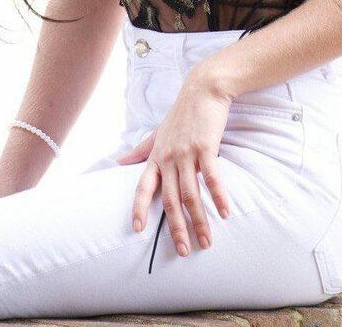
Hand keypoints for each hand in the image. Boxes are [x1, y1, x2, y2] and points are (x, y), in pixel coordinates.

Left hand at [116, 70, 232, 255]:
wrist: (202, 89)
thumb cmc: (181, 114)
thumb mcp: (156, 133)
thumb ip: (139, 151)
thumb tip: (117, 162)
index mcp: (156, 157)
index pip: (143, 187)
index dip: (138, 208)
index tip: (137, 229)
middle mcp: (169, 157)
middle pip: (169, 199)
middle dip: (176, 227)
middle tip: (183, 251)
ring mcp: (187, 153)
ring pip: (190, 193)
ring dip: (199, 219)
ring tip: (206, 241)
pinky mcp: (206, 147)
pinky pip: (211, 176)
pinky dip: (218, 196)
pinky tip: (224, 212)